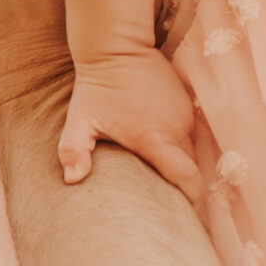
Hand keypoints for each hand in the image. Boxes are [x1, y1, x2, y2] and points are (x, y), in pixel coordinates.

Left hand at [61, 49, 202, 200]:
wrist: (116, 47)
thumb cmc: (95, 88)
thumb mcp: (79, 121)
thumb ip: (73, 151)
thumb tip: (72, 180)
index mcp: (155, 139)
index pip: (186, 178)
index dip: (192, 201)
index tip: (190, 219)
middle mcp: (177, 128)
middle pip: (189, 168)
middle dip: (185, 189)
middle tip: (174, 210)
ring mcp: (184, 114)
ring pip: (189, 150)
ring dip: (180, 165)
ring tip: (167, 184)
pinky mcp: (184, 103)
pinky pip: (186, 133)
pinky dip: (178, 146)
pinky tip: (163, 152)